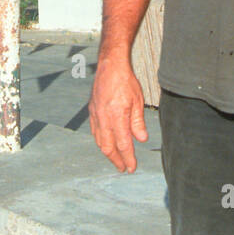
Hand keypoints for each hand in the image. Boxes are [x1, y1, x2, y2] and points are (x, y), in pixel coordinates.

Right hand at [88, 58, 147, 172]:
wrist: (110, 66)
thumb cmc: (125, 81)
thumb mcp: (138, 101)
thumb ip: (138, 122)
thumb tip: (141, 139)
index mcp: (117, 116)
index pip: (123, 144)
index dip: (128, 158)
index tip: (132, 167)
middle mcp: (104, 118)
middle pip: (108, 147)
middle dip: (116, 160)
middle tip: (124, 168)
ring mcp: (96, 115)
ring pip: (99, 141)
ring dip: (108, 152)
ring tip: (116, 159)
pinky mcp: (92, 111)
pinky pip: (95, 131)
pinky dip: (101, 141)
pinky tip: (106, 144)